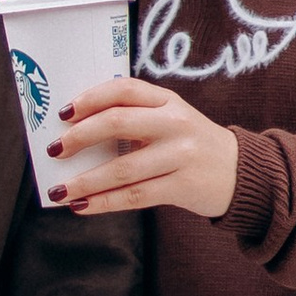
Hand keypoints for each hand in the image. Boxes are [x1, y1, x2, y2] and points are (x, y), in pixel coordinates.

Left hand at [46, 77, 240, 218]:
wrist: (240, 173)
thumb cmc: (192, 145)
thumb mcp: (172, 119)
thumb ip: (135, 117)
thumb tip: (78, 132)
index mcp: (169, 100)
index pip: (124, 90)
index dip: (90, 98)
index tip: (64, 113)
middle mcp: (175, 124)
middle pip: (118, 122)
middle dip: (79, 137)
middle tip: (55, 151)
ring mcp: (180, 156)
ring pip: (122, 168)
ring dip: (85, 181)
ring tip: (60, 190)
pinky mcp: (182, 187)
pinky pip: (134, 196)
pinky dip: (104, 202)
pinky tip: (82, 206)